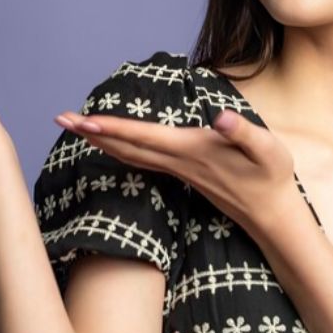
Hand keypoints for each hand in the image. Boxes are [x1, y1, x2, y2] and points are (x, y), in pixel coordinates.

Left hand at [54, 109, 299, 233]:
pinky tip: (111, 144)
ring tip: (76, 127)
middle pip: (125, 147)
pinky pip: (141, 159)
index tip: (83, 121)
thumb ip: (244, 132)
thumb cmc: (271, 177)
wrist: (272, 214)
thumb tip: (222, 118)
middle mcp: (178, 161)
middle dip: (92, 133)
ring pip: (130, 155)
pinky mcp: (182, 173)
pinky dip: (120, 149)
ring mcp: (177, 170)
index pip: (143, 138)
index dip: (112, 128)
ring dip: (101, 140)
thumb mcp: (267, 150)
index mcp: (192, 150)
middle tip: (60, 118)